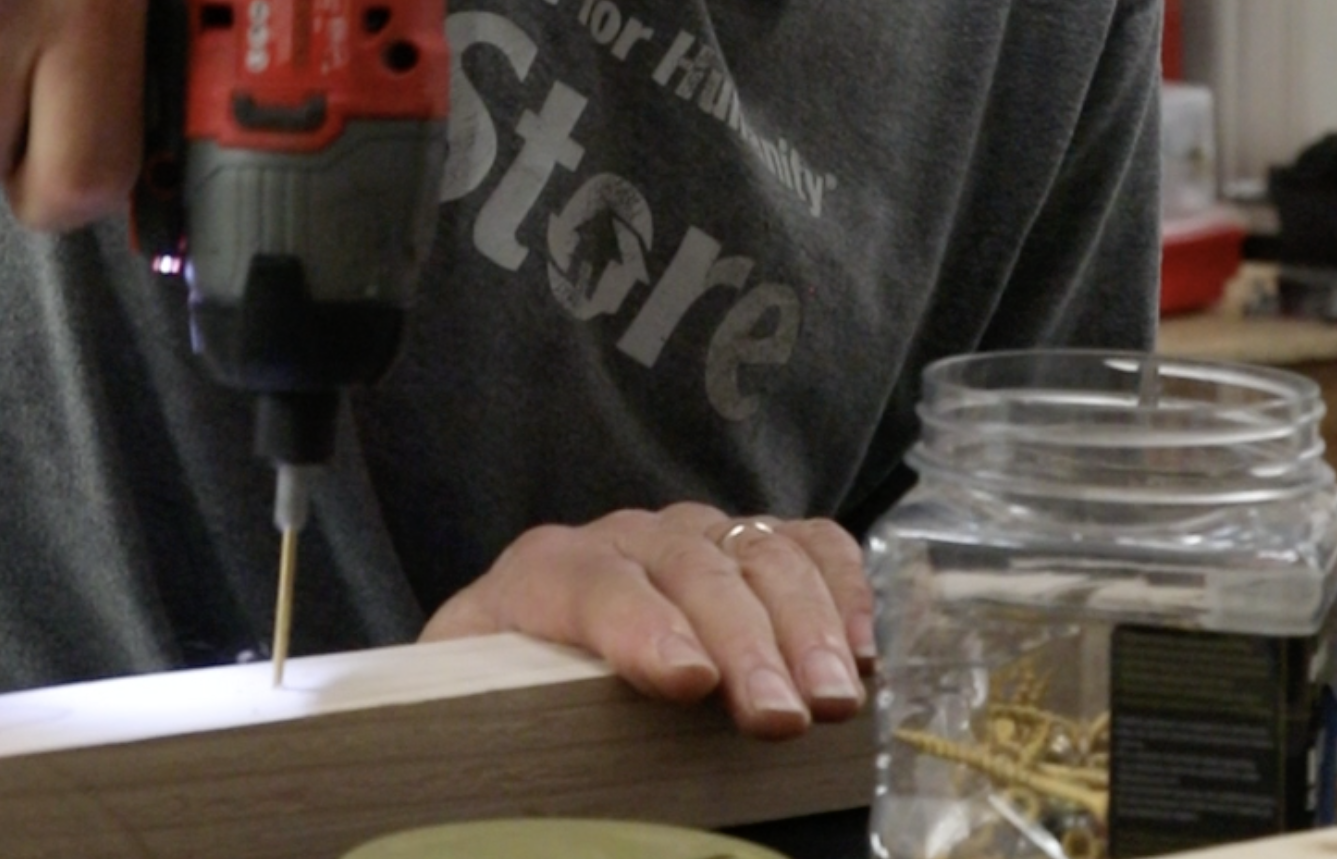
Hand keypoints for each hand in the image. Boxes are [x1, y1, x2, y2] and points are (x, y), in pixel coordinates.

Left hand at [420, 504, 873, 738]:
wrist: (521, 657)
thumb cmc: (503, 703)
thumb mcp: (471, 715)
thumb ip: (483, 738)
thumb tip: (488, 800)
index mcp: (540, 577)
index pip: (591, 583)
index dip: (639, 625)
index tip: (687, 682)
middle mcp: (622, 540)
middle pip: (690, 567)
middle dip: (743, 639)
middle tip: (784, 716)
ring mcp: (692, 535)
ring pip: (757, 550)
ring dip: (807, 621)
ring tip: (839, 696)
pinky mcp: (747, 548)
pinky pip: (806, 541)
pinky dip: (843, 584)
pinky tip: (865, 648)